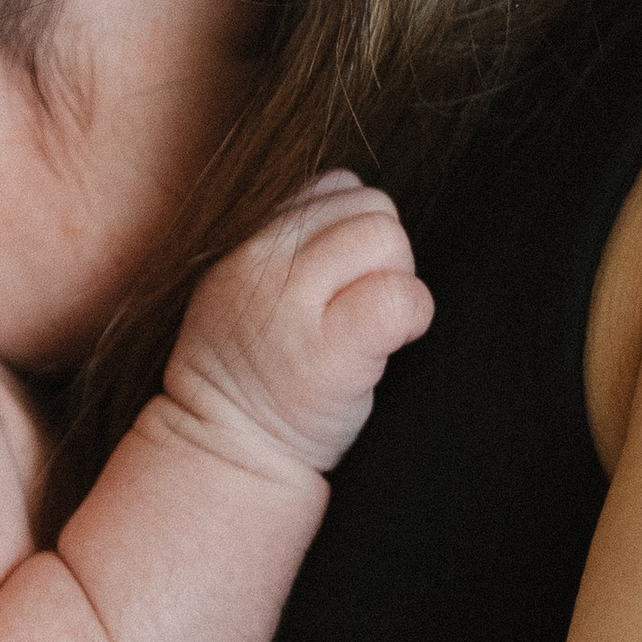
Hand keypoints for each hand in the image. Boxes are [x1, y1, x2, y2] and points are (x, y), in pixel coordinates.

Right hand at [164, 171, 433, 474]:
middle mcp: (262, 264)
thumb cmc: (256, 376)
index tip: (346, 282)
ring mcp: (293, 307)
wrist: (228, 454)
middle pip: (370, 206)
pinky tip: (389, 346)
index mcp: (247, 244)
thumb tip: (360, 200)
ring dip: (398, 281)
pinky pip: (399, 297)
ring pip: (386, 239)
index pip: (334, 187)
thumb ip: (294, 241)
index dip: (356, 231)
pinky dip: (413, 317)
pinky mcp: (329, 354)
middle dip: (384, 253)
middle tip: (363, 308)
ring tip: (370, 328)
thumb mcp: (249, 290)